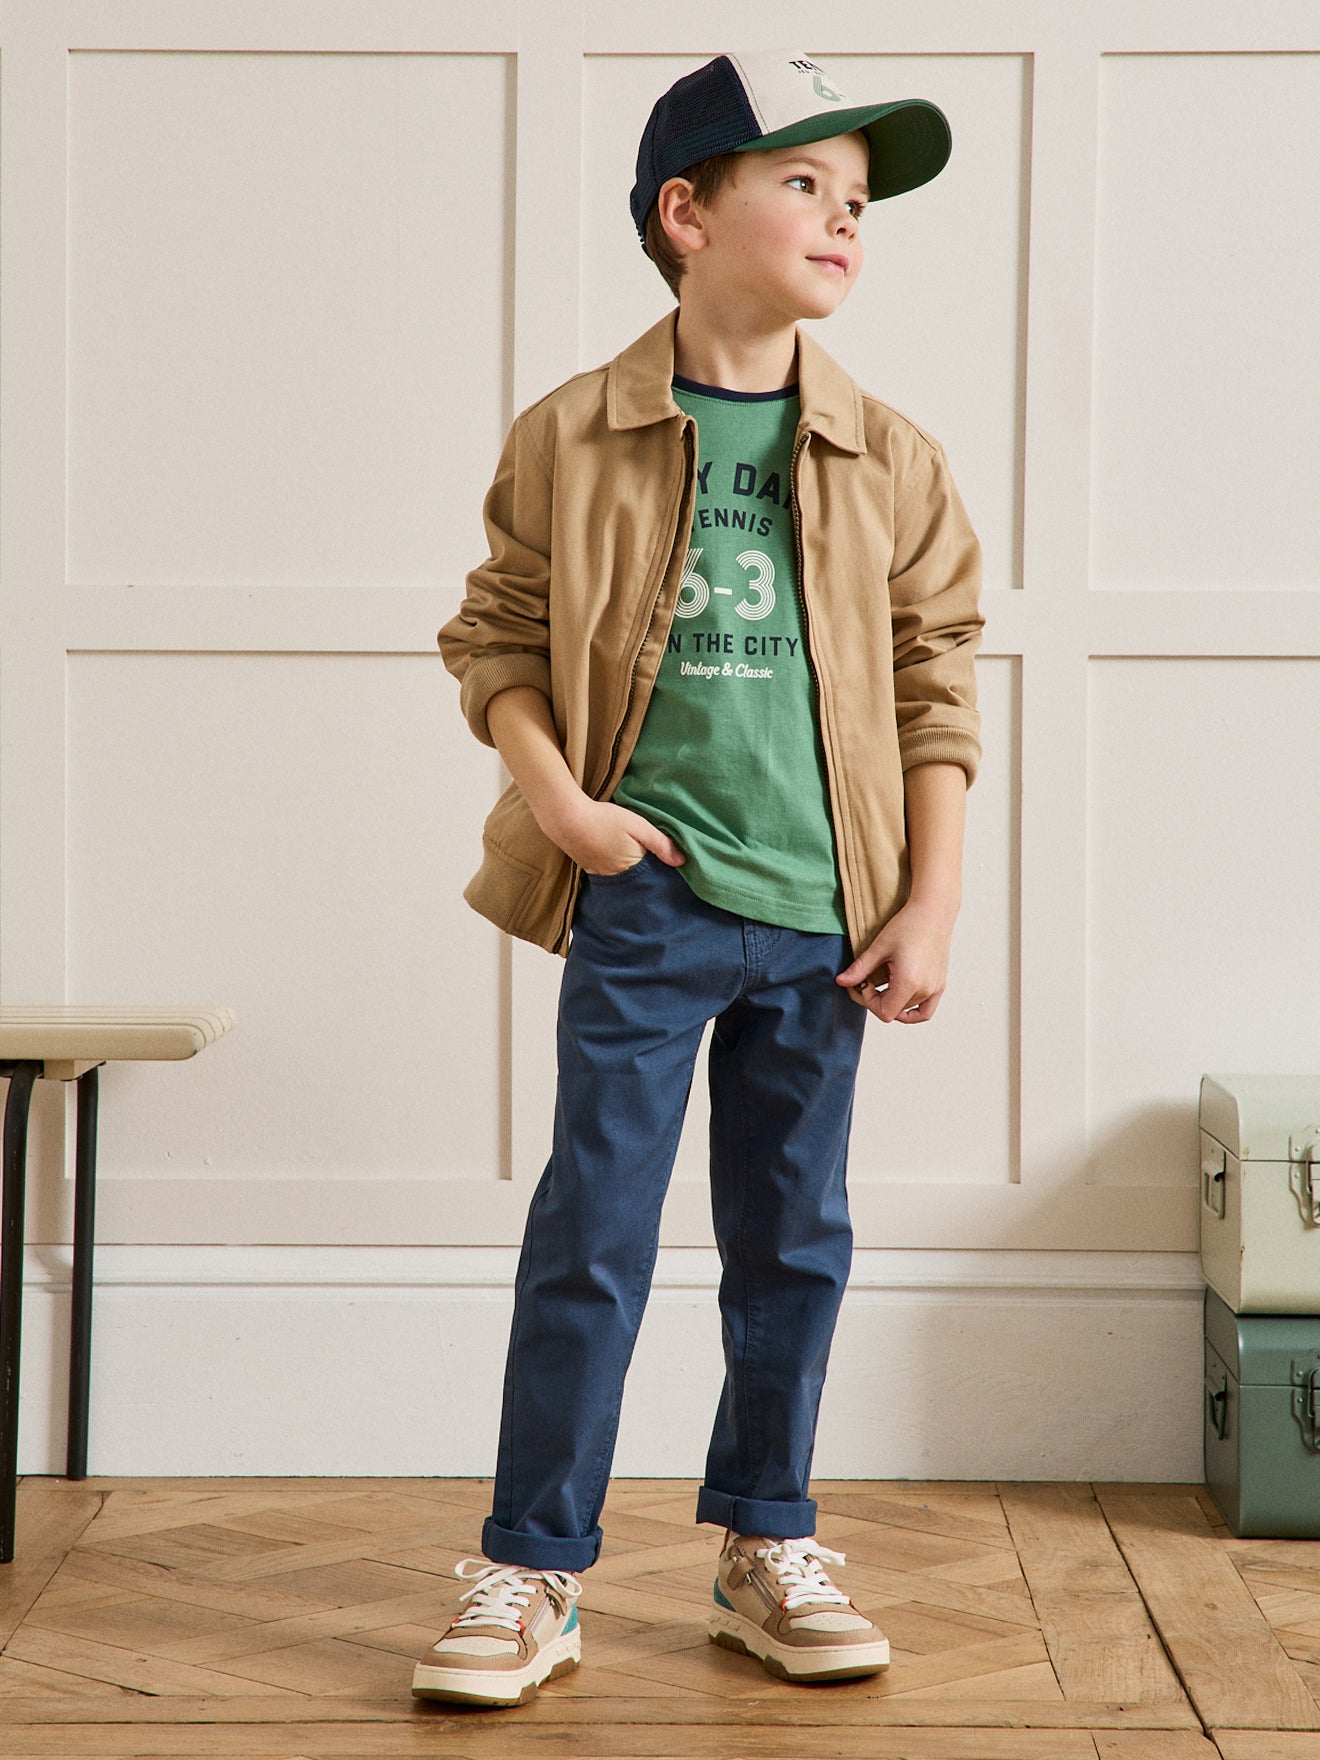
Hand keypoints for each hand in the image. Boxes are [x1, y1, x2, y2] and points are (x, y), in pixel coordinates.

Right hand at [545, 795, 685, 875]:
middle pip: (638, 879)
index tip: (671, 865)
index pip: (654, 876)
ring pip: (623, 876)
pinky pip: (609, 872)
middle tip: (653, 859)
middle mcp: (617, 876)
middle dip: (647, 873)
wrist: (567, 818)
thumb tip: (682, 862)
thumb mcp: (638, 826)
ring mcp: (601, 874)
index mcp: (632, 868)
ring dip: (630, 869)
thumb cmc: (604, 820)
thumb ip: (661, 843)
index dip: (662, 870)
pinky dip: (614, 865)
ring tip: (634, 855)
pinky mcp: (590, 868)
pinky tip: (615, 853)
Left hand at [836, 896, 957, 1023]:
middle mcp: (925, 990)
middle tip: (865, 981)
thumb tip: (840, 982)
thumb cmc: (907, 925)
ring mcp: (935, 988)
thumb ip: (860, 969)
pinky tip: (900, 1002)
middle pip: (895, 1011)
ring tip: (882, 983)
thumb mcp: (879, 948)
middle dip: (876, 999)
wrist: (933, 910)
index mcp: (909, 983)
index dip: (868, 1001)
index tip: (862, 983)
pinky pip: (926, 1010)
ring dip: (891, 1001)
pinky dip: (912, 1012)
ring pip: (907, 1010)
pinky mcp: (940, 983)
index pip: (884, 1012)